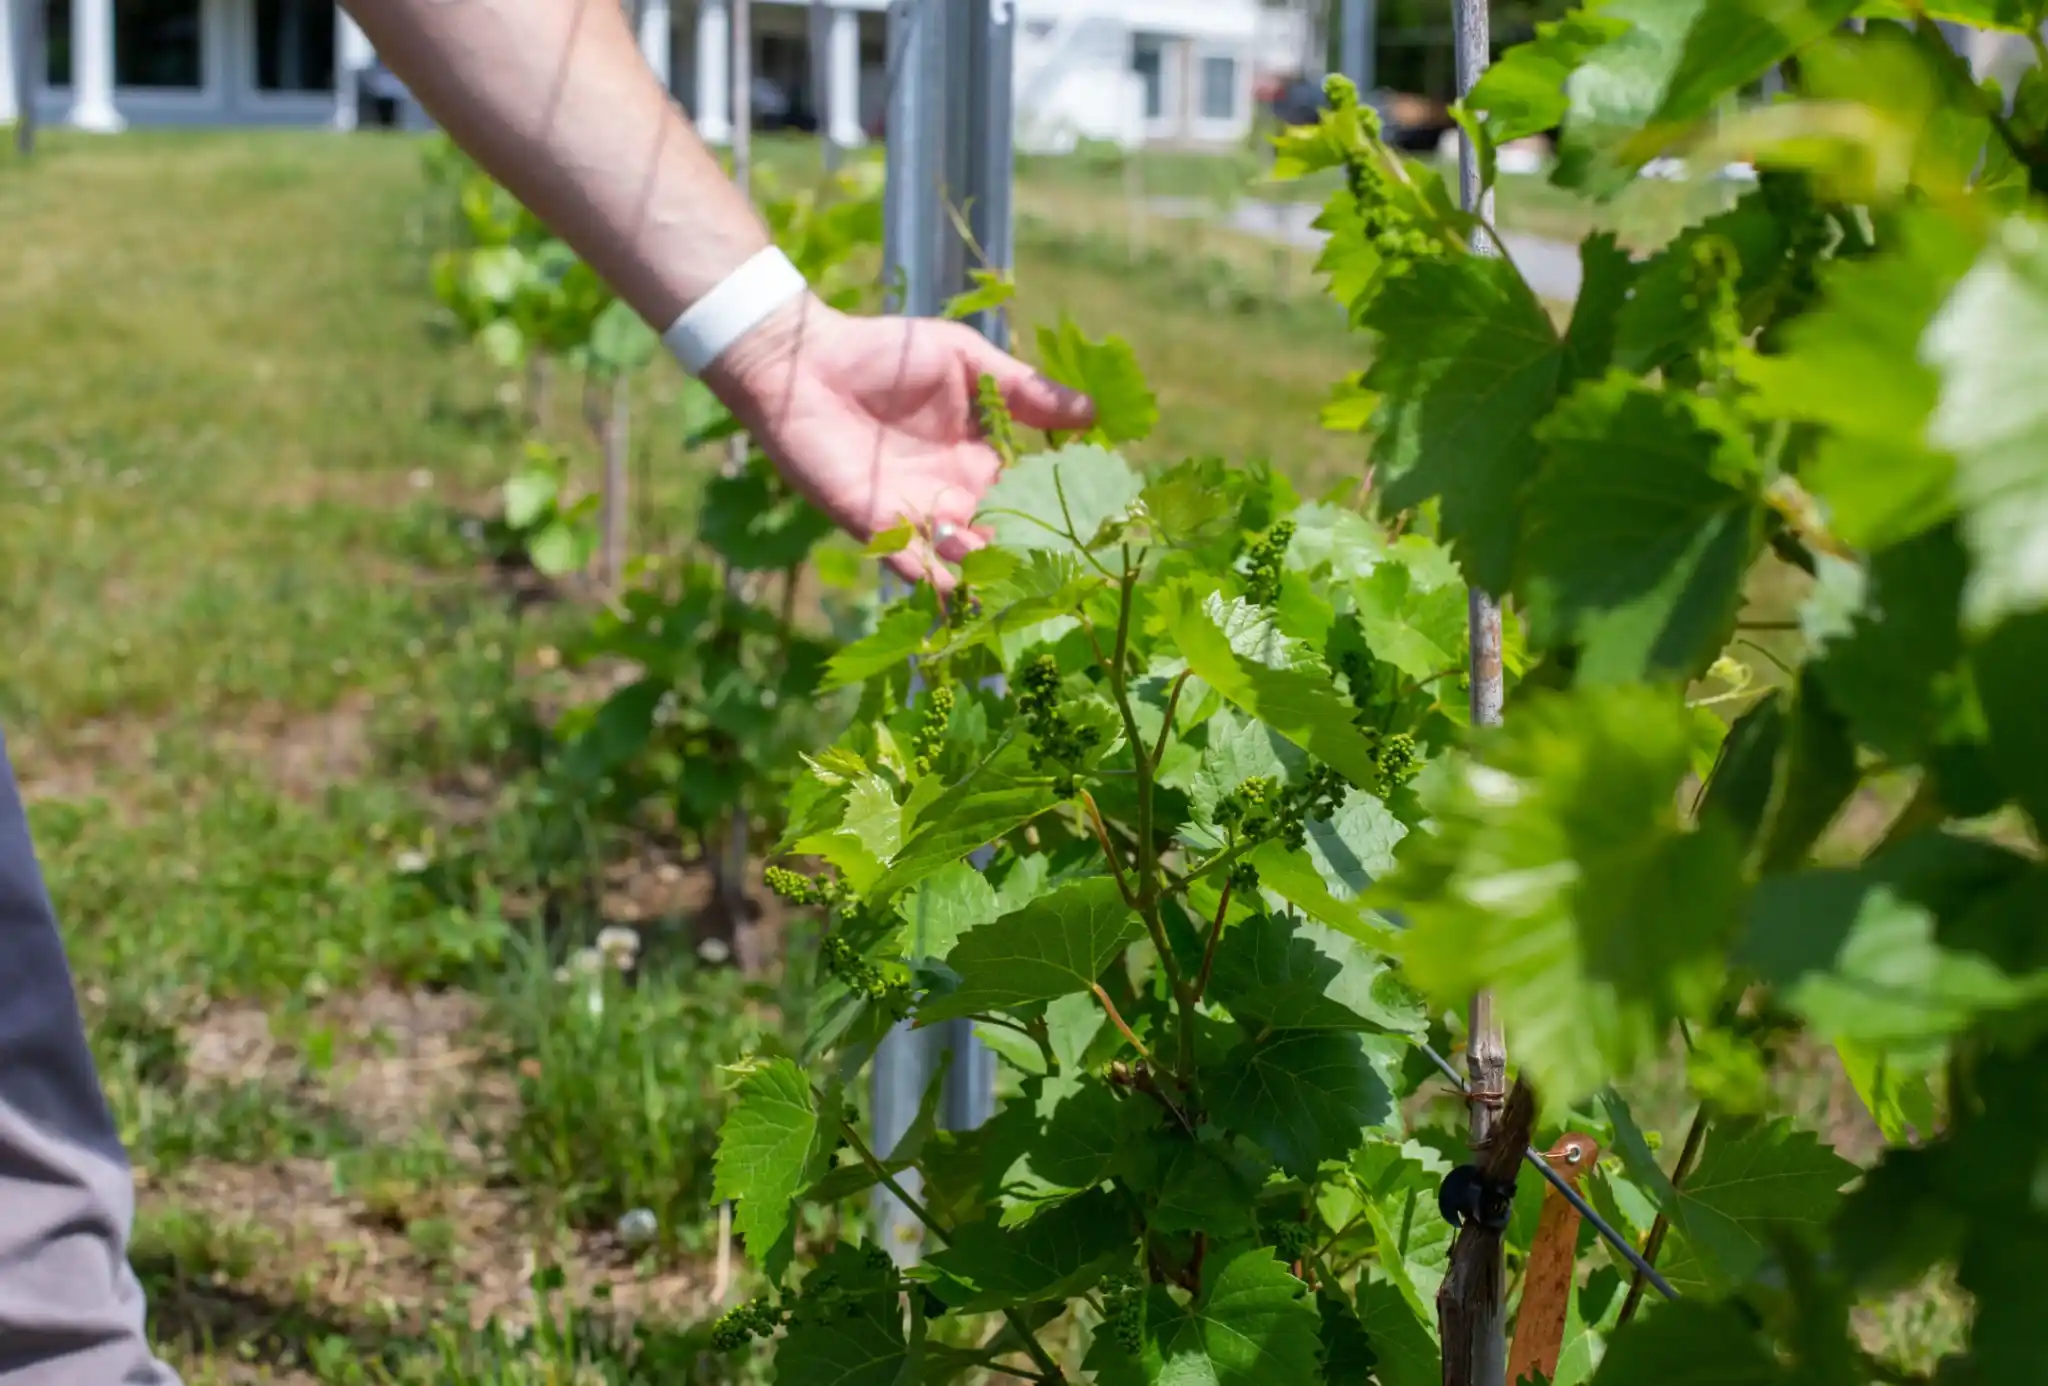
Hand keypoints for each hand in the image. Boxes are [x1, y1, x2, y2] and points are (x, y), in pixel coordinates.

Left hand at [707, 297, 1094, 589]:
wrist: (806, 363)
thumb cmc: (887, 353)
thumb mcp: (967, 361)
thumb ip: (1024, 391)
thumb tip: (1094, 412)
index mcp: (980, 459)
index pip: (1030, 495)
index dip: (1061, 509)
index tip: (1101, 522)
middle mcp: (954, 496)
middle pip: (1003, 535)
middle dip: (1031, 553)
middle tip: (1070, 570)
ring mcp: (916, 515)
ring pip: (963, 557)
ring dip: (989, 569)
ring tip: (1020, 578)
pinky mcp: (875, 525)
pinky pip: (913, 561)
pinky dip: (937, 578)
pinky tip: (963, 588)